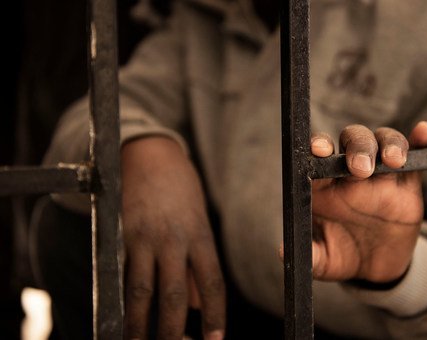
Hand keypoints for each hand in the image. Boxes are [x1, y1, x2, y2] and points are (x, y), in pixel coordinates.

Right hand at [121, 137, 224, 338]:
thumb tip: (202, 305)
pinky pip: (120, 276)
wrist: (149, 155)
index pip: (212, 283)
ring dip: (140, 325)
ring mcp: (144, 238)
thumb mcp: (199, 222)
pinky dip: (120, 302)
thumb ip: (199, 264)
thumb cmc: (180, 191)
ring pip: (141, 291)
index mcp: (199, 235)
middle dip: (174, 330)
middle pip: (175, 294)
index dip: (215, 315)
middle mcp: (173, 239)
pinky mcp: (120, 236)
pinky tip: (120, 320)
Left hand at [310, 122, 426, 282]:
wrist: (376, 268)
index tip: (320, 150)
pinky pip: (416, 157)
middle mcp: (351, 173)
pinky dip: (419, 141)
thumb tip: (284, 252)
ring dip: (389, 144)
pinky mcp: (407, 183)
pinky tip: (423, 132)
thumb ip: (309, 254)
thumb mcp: (324, 261)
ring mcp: (381, 175)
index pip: (320, 157)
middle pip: (353, 141)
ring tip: (394, 160)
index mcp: (325, 186)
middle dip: (357, 147)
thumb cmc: (342, 256)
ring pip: (384, 142)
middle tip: (361, 169)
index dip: (318, 147)